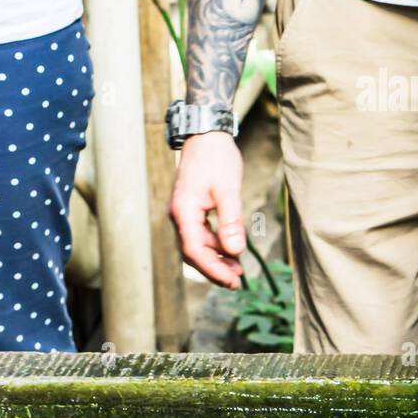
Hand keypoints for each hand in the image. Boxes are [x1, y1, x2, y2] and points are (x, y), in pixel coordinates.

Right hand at [168, 131, 245, 287]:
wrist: (206, 134)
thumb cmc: (216, 158)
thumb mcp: (227, 189)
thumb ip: (230, 220)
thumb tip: (235, 251)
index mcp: (184, 212)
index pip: (194, 251)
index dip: (212, 270)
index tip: (232, 281)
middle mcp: (180, 215)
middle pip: (193, 252)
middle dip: (214, 269)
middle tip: (236, 282)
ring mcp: (185, 212)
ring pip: (198, 244)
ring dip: (216, 259)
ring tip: (237, 271)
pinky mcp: (192, 208)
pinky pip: (201, 234)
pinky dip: (216, 245)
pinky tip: (231, 250)